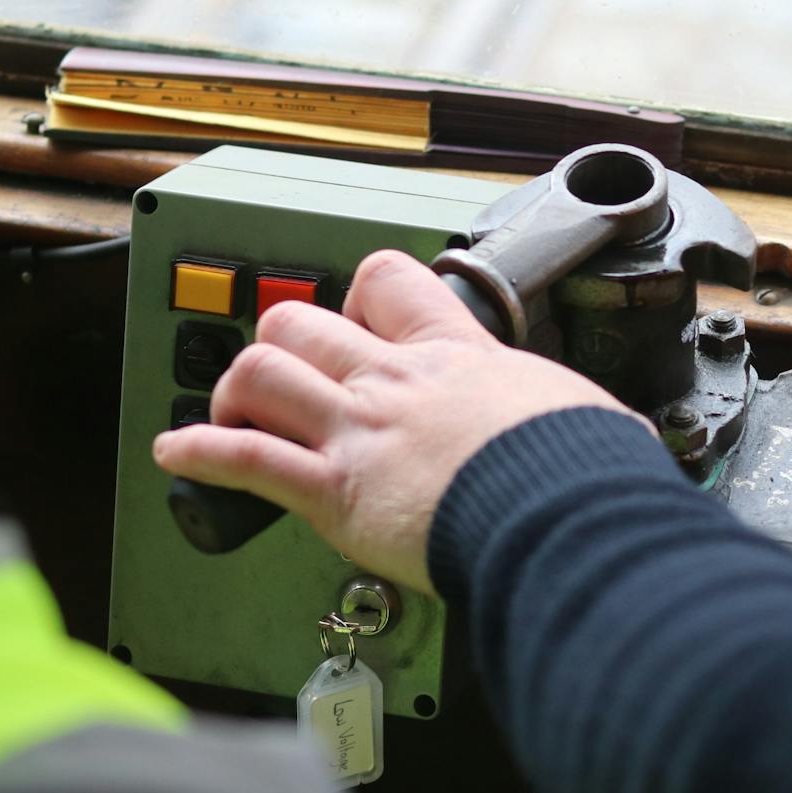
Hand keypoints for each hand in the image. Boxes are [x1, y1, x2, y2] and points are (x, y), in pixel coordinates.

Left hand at [153, 250, 648, 592]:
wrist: (564, 510)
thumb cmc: (581, 469)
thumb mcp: (587, 414)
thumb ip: (576, 415)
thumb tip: (616, 434)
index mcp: (452, 355)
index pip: (386, 281)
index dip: (358, 295)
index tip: (357, 319)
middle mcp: (393, 380)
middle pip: (300, 321)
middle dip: (282, 341)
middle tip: (288, 372)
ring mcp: (357, 431)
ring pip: (259, 372)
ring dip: (234, 391)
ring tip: (230, 412)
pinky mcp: (334, 491)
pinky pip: (244, 459)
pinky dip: (198, 455)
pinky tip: (175, 456)